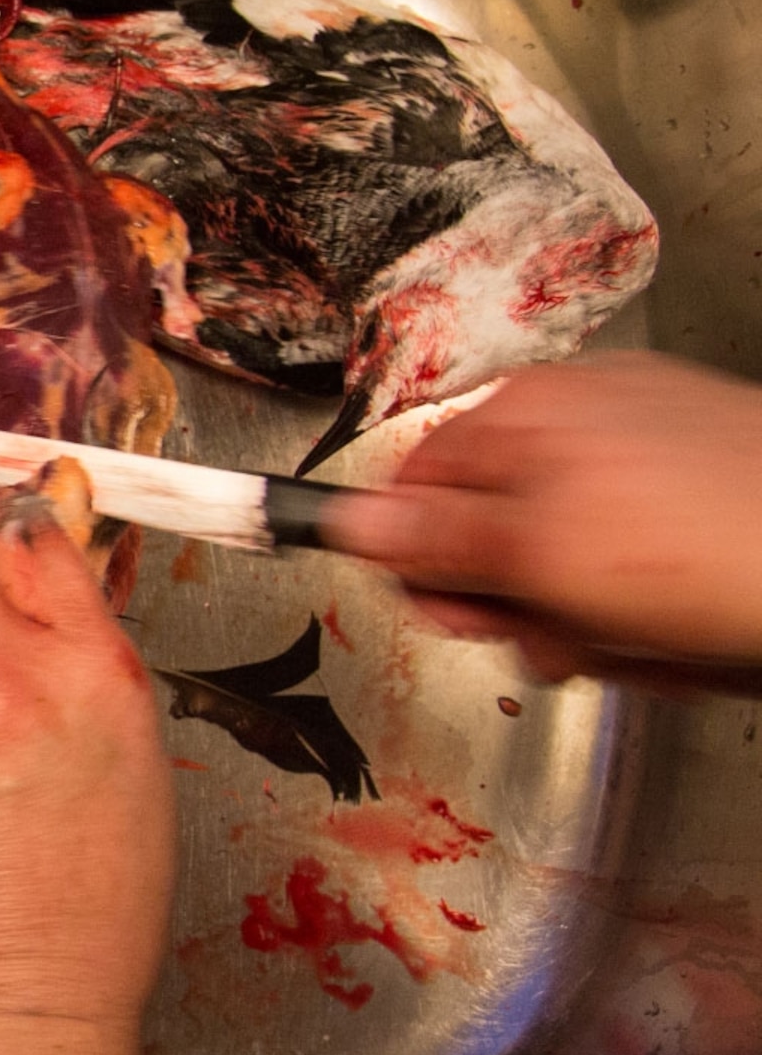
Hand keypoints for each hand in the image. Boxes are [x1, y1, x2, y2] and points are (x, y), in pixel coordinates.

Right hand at [321, 352, 761, 685]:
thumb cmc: (712, 546)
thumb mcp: (538, 555)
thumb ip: (430, 539)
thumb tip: (343, 523)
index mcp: (520, 415)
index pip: (408, 488)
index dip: (416, 567)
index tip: (452, 615)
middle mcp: (578, 418)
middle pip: (487, 529)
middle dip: (514, 602)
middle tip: (558, 635)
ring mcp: (647, 451)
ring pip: (565, 558)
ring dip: (586, 620)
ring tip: (637, 640)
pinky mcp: (703, 490)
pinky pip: (634, 560)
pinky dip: (645, 606)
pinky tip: (679, 625)